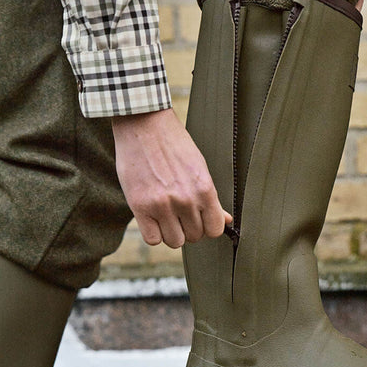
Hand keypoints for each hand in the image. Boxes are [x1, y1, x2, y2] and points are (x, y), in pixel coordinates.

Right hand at [111, 108, 232, 247]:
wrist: (143, 125)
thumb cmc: (173, 145)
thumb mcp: (199, 168)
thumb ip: (211, 198)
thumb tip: (226, 221)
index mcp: (204, 189)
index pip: (215, 230)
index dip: (207, 227)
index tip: (199, 219)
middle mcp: (185, 199)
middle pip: (194, 237)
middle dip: (188, 228)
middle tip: (179, 213)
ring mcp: (162, 204)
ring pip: (174, 241)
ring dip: (171, 232)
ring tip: (165, 216)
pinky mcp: (140, 207)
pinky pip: (153, 239)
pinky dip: (153, 233)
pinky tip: (152, 218)